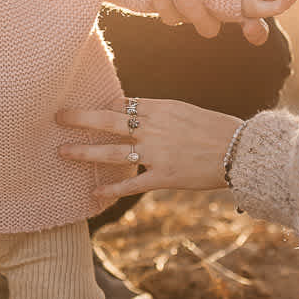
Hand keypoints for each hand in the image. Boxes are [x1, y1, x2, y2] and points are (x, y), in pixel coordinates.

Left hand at [58, 98, 243, 201]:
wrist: (241, 151)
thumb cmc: (215, 129)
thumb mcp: (185, 111)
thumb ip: (158, 114)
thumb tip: (134, 112)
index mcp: (160, 108)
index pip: (122, 104)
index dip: (101, 107)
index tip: (81, 107)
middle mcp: (154, 128)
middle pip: (108, 120)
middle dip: (80, 118)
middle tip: (57, 117)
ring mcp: (157, 153)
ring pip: (113, 152)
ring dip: (85, 153)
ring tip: (63, 153)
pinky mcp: (165, 177)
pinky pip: (132, 184)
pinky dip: (112, 190)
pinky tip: (94, 194)